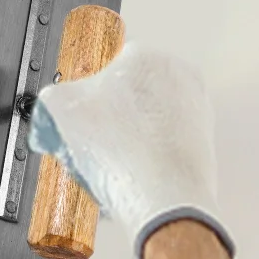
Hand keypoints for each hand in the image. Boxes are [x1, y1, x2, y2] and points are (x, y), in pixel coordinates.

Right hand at [29, 41, 232, 258]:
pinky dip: (148, 161)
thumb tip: (53, 102)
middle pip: (130, 98)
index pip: (106, 70)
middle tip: (93, 146)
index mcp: (146, 57)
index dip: (87, 99)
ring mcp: (198, 110)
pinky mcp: (205, 144)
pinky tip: (133, 180)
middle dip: (109, 122)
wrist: (166, 202)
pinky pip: (165, 148)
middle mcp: (180, 77)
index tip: (80, 120)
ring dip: (127, 144)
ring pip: (147, 125)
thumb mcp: (60, 110)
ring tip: (112, 169)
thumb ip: (53, 96)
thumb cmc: (123, 154)